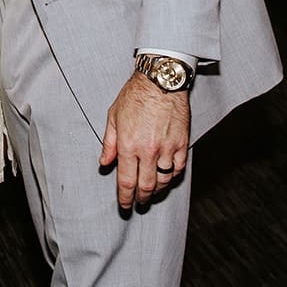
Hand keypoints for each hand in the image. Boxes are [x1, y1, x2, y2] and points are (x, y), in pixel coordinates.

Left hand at [100, 72, 189, 208]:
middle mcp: (148, 150)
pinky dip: (172, 178)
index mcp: (128, 145)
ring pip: (163, 181)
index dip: (124, 198)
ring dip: (157, 192)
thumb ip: (109, 144)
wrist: (161, 81)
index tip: (124, 205)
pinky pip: (178, 169)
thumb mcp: (113, 116)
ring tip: (152, 194)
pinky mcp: (182, 144)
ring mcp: (167, 149)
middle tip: (138, 203)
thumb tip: (104, 164)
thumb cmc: (134, 95)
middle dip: (141, 199)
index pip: (126, 181)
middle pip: (145, 186)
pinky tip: (166, 178)